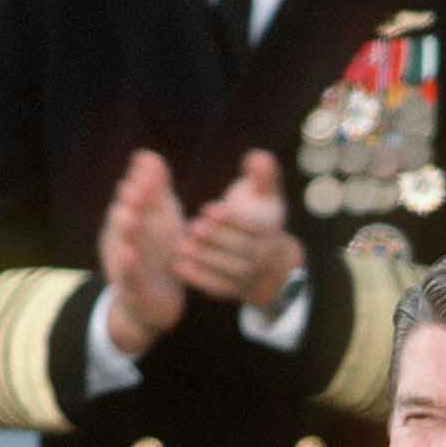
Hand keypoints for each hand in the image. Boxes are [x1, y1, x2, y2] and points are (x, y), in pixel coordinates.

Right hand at [98, 149, 186, 354]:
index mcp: (133, 220)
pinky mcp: (131, 287)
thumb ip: (155, 189)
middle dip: (129, 202)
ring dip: (125, 230)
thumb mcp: (161, 220)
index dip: (141, 181)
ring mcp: (124, 263)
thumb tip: (146, 155)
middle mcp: (123, 239)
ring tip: (130, 216)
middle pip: (124, 216)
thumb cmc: (157, 254)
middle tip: (134, 185)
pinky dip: (127, 265)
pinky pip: (128, 275)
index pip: (135, 196)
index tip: (147, 163)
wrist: (154, 303)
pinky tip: (130, 254)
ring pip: (122, 244)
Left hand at [175, 150, 304, 307]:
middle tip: (193, 227)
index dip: (231, 218)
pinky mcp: (231, 289)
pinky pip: (216, 287)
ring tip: (182, 245)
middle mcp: (260, 254)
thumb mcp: (265, 192)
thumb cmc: (258, 214)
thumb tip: (256, 157)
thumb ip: (262, 174)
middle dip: (216, 239)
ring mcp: (246, 274)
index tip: (208, 209)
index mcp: (268, 227)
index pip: (252, 225)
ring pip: (228, 270)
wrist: (267, 259)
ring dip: (204, 259)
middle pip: (240, 249)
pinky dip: (197, 278)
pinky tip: (177, 265)